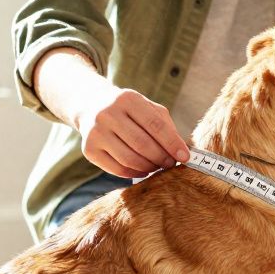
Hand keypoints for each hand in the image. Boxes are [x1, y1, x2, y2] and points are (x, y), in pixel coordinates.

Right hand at [32, 47, 190, 177]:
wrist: (91, 106)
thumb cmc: (129, 110)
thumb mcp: (147, 108)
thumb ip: (166, 126)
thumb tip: (182, 153)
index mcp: (127, 99)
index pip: (155, 125)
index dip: (172, 143)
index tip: (185, 157)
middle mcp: (108, 114)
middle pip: (142, 144)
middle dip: (161, 158)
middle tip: (170, 165)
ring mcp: (96, 132)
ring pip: (130, 159)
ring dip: (149, 168)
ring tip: (157, 167)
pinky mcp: (89, 150)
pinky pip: (117, 169)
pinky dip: (135, 173)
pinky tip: (143, 170)